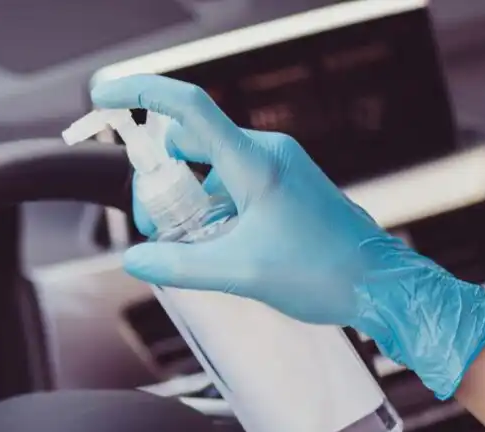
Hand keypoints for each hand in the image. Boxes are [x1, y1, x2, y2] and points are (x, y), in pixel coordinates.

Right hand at [92, 74, 484, 398]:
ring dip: (186, 202)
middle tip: (157, 231)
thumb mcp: (239, 274)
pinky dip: (210, 210)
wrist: (379, 285)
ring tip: (190, 249)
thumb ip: (179, 265)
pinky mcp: (281, 184)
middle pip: (187, 144)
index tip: (105, 95)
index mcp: (254, 162)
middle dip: (160, 183)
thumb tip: (134, 259)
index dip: (142, 93)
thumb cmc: (322, 273)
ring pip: (207, 168)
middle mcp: (265, 153)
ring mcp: (275, 166)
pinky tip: (217, 248)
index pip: (189, 108)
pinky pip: (229, 183)